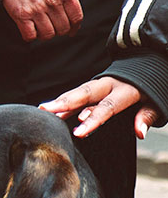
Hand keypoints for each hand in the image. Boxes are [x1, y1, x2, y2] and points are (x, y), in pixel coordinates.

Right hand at [3, 0, 83, 41]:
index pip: (76, 17)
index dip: (75, 27)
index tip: (71, 30)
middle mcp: (53, 1)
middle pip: (63, 28)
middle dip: (60, 30)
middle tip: (54, 28)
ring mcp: (37, 9)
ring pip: (48, 34)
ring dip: (46, 34)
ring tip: (42, 29)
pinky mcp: (21, 14)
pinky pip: (30, 35)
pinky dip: (31, 36)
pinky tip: (30, 29)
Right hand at [39, 76, 159, 138]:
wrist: (150, 64)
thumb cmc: (153, 89)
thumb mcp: (157, 103)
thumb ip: (146, 116)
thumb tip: (140, 132)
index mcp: (126, 90)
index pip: (107, 107)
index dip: (92, 120)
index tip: (78, 133)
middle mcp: (109, 84)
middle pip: (84, 94)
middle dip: (65, 102)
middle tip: (45, 110)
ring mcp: (99, 85)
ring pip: (77, 92)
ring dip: (59, 101)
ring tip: (41, 109)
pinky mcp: (93, 88)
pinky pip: (77, 94)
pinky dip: (63, 101)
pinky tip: (49, 108)